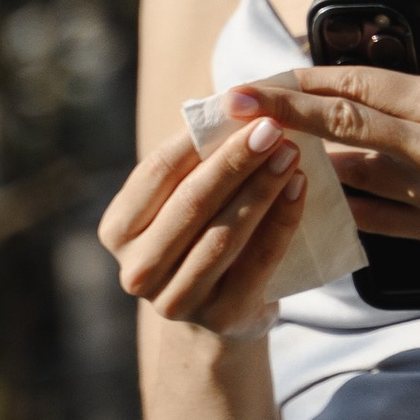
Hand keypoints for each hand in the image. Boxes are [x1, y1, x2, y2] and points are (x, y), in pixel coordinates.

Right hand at [100, 114, 305, 335]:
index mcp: (119, 230)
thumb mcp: (184, 204)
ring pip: (224, 232)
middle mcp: (138, 269)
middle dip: (235, 160)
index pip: (157, 172)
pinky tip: (300, 189)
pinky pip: (259, 259)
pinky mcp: (221, 316)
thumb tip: (232, 103)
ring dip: (262, 187)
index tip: (238, 108)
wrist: (220, 313)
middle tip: (273, 126)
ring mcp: (176, 299)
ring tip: (291, 153)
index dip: (197, 137)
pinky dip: (282, 219)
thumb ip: (195, 164)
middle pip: (192, 202)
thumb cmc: (200, 239)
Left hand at [236, 0, 419, 252]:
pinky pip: (376, 220)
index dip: (306, 79)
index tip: (263, 74)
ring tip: (255, 149)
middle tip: (229, 105)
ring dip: (301, 160)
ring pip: (350, 174)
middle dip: (280, 113)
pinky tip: (306, 196)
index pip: (360, 83)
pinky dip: (339, 206)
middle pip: (340, 124)